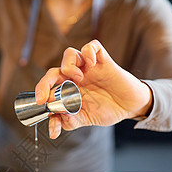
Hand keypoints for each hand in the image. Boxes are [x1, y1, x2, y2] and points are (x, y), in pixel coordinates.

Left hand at [35, 39, 152, 138]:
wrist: (130, 107)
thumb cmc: (107, 109)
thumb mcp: (86, 119)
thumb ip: (69, 121)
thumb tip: (54, 124)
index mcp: (68, 90)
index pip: (48, 88)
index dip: (41, 94)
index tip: (41, 105)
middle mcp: (75, 77)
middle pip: (53, 71)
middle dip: (44, 83)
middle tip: (44, 97)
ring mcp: (88, 68)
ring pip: (69, 53)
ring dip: (68, 66)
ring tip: (78, 79)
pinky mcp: (103, 60)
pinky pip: (92, 46)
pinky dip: (88, 52)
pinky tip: (92, 64)